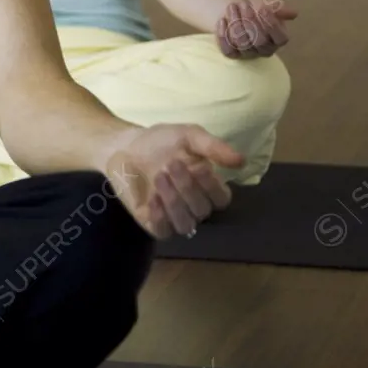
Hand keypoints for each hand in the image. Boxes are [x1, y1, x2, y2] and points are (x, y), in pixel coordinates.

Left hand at [104, 123, 243, 239]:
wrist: (124, 146)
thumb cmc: (160, 141)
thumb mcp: (188, 136)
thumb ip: (214, 147)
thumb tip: (243, 160)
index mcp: (206, 186)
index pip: (221, 199)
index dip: (213, 187)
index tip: (199, 166)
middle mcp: (192, 205)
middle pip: (202, 210)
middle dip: (187, 187)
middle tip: (170, 164)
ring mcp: (172, 216)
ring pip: (185, 224)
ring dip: (174, 201)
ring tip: (159, 177)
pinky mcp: (152, 223)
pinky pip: (164, 231)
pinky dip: (160, 217)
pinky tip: (152, 199)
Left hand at [216, 0, 296, 58]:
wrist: (236, 10)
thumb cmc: (256, 8)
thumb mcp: (268, 4)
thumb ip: (279, 8)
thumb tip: (293, 13)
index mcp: (278, 40)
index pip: (280, 38)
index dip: (272, 24)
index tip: (263, 8)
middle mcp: (265, 50)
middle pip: (260, 41)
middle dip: (250, 20)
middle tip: (243, 4)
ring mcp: (248, 54)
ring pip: (242, 43)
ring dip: (235, 23)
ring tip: (232, 7)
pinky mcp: (233, 54)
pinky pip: (228, 50)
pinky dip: (223, 35)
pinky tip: (222, 21)